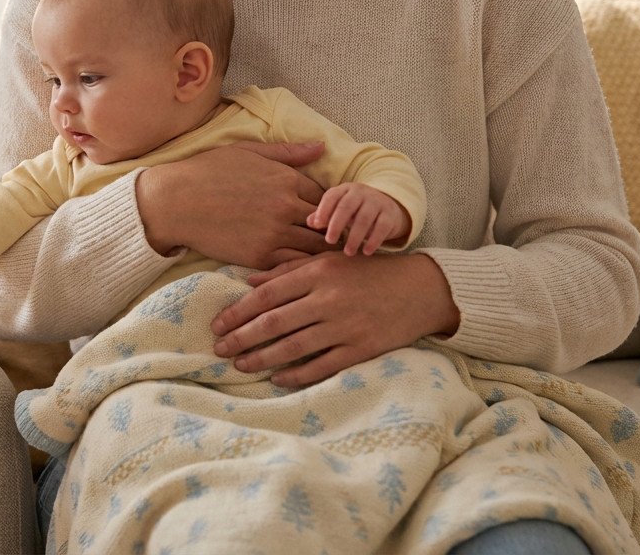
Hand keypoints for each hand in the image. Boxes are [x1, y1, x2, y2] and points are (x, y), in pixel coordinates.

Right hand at [135, 141, 333, 269]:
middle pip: (328, 224)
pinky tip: (298, 265)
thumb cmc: (207, 171)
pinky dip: (300, 266)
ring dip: (320, 251)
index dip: (329, 205)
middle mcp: (286, 206)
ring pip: (315, 247)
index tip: (327, 213)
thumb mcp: (248, 151)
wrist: (174, 202)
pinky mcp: (260, 256)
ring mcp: (274, 233)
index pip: (327, 196)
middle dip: (332, 230)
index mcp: (286, 179)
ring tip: (322, 255)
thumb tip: (322, 147)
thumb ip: (288, 153)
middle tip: (333, 238)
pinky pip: (294, 265)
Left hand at [210, 252, 459, 386]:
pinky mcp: (361, 349)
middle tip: (218, 349)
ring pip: (293, 347)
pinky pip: (321, 366)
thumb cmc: (368, 271)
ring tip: (240, 365)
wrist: (422, 289)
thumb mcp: (329, 261)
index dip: (238, 312)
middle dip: (241, 338)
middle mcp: (328, 300)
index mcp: (317, 273)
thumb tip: (248, 281)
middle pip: (274, 322)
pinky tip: (277, 379)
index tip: (217, 324)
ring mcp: (345, 327)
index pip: (266, 295)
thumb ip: (288, 270)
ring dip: (262, 358)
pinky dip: (296, 375)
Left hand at [307, 182, 409, 255]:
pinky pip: (382, 227)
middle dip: (337, 224)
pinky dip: (374, 240)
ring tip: (348, 252)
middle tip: (330, 241)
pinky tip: (366, 252)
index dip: (323, 210)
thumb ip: (323, 215)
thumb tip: (309, 222)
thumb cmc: (355, 210)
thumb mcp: (339, 209)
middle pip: (346, 207)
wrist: (388, 206)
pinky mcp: (390, 214)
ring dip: (355, 237)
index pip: (332, 196)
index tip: (317, 225)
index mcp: (345, 189)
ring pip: (364, 218)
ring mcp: (377, 202)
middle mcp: (361, 192)